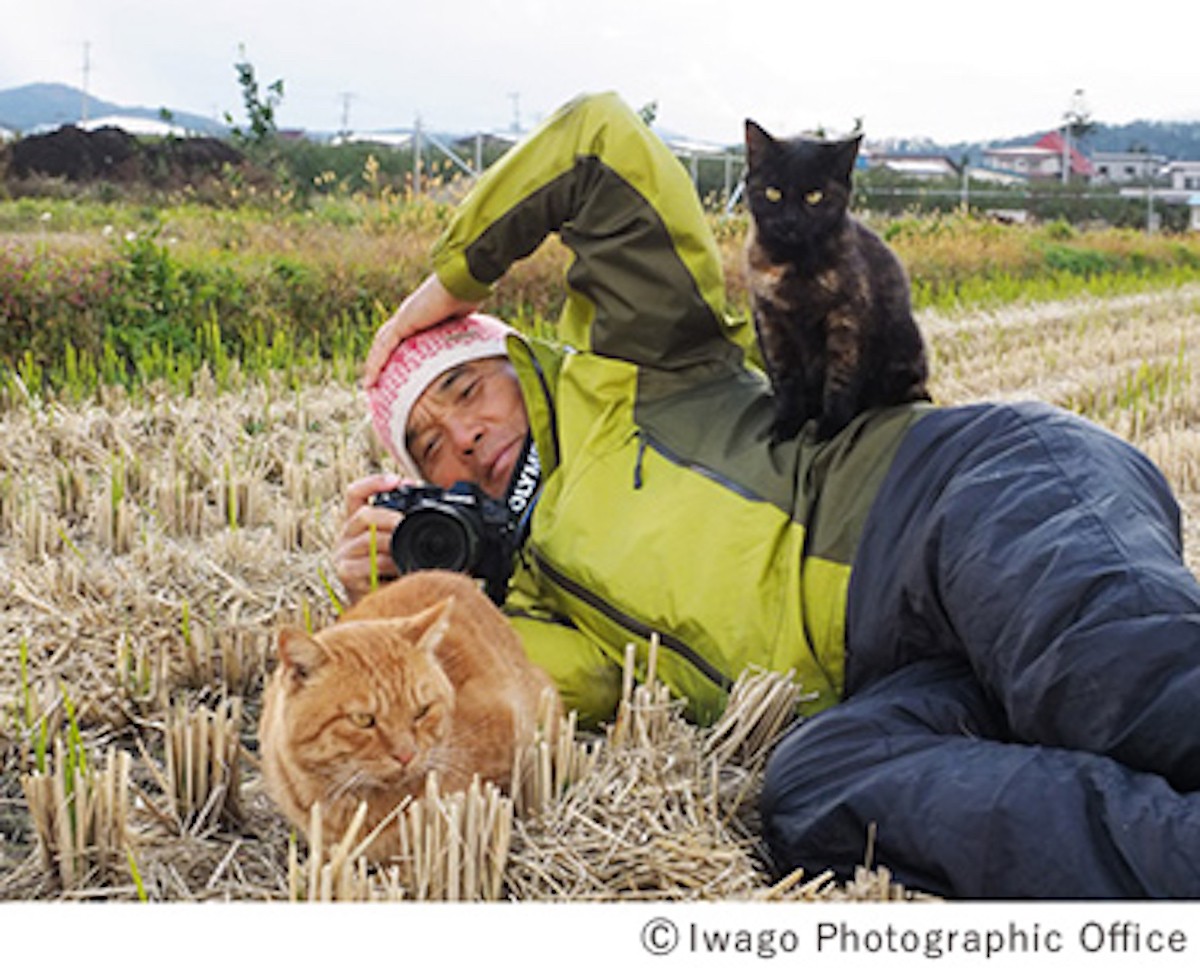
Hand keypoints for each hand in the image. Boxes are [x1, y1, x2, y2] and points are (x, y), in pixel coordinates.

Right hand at [332, 473, 409, 603]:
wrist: (377, 610)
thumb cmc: (389, 574)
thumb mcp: (395, 546)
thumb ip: (403, 527)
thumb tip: (438, 506)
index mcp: (356, 523)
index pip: (355, 493)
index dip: (374, 482)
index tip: (397, 480)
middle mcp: (345, 536)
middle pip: (364, 514)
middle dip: (391, 517)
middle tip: (408, 524)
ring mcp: (342, 555)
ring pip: (369, 539)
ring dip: (394, 544)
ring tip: (409, 552)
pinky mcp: (346, 574)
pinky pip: (371, 563)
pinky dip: (390, 565)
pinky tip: (401, 569)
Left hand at [363, 274, 478, 387]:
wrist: (462, 284)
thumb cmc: (468, 297)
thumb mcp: (463, 323)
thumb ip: (460, 335)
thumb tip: (477, 349)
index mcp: (419, 315)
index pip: (400, 337)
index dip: (394, 352)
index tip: (394, 369)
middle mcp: (407, 316)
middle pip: (385, 341)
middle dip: (378, 360)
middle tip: (375, 380)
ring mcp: (403, 318)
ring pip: (381, 346)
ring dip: (373, 365)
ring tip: (369, 385)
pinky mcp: (402, 323)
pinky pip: (385, 348)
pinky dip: (376, 364)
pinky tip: (370, 380)